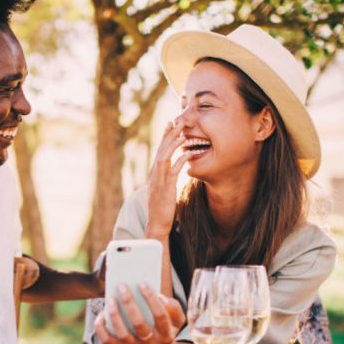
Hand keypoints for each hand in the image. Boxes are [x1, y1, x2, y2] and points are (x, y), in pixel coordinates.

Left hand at [95, 283, 185, 343]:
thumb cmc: (164, 331)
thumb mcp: (176, 322)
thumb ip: (174, 307)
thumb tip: (160, 297)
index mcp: (166, 335)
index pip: (160, 315)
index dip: (151, 299)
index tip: (142, 283)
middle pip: (139, 323)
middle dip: (129, 303)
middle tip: (121, 285)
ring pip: (122, 333)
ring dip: (114, 315)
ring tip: (110, 298)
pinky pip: (108, 340)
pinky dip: (101, 328)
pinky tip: (101, 314)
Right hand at [146, 119, 189, 236]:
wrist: (156, 223)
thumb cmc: (161, 208)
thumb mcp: (163, 190)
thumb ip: (166, 179)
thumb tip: (172, 172)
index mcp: (155, 173)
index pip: (159, 150)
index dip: (164, 137)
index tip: (170, 124)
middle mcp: (155, 174)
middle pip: (161, 150)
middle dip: (168, 135)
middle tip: (176, 121)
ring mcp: (159, 180)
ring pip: (165, 157)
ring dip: (174, 144)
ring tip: (183, 133)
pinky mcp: (166, 188)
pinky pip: (174, 170)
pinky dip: (181, 160)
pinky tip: (188, 153)